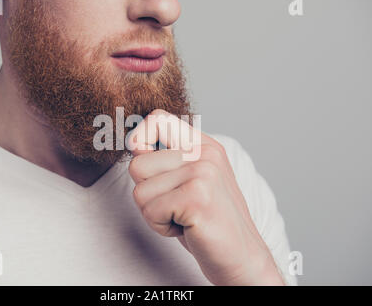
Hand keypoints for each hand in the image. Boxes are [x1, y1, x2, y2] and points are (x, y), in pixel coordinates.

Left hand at [127, 109, 284, 285]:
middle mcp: (205, 153)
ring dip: (154, 213)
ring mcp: (203, 173)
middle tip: (175, 206)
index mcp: (205, 146)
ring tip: (183, 217)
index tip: (150, 170)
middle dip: (147, 193)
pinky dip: (161, 226)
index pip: (157, 118)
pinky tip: (187, 227)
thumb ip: (167, 160)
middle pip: (138, 164)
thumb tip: (133, 144)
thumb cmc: (208, 221)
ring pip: (139, 191)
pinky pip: (150, 210)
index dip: (140, 140)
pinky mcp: (196, 197)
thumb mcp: (191, 182)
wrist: (242, 257)